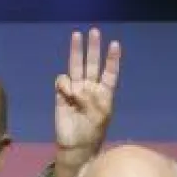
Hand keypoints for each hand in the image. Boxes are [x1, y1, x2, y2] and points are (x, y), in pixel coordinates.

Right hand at [55, 28, 121, 158]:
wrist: (75, 145)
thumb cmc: (93, 132)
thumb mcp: (100, 116)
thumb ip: (93, 99)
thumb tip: (78, 87)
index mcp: (105, 93)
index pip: (109, 72)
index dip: (112, 59)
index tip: (115, 45)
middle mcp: (91, 88)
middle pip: (92, 64)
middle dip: (93, 48)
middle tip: (94, 31)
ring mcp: (76, 90)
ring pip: (76, 66)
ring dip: (77, 51)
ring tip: (77, 35)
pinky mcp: (62, 94)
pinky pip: (63, 81)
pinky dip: (65, 84)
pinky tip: (67, 94)